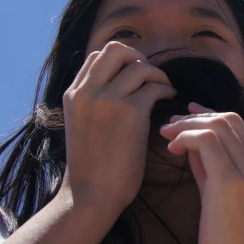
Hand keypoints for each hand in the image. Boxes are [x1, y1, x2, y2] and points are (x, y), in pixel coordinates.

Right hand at [60, 41, 176, 212]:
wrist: (92, 194)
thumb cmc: (93, 165)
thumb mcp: (82, 124)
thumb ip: (93, 100)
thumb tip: (118, 81)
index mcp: (73, 93)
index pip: (98, 55)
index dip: (122, 60)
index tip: (135, 75)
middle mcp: (87, 91)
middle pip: (117, 49)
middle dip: (139, 58)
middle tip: (151, 77)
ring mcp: (107, 99)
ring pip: (140, 66)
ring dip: (158, 75)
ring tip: (164, 88)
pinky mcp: (130, 112)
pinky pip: (155, 87)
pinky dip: (167, 89)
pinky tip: (170, 98)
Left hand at [158, 103, 243, 243]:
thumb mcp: (224, 200)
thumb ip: (213, 170)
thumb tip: (191, 143)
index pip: (240, 126)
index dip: (209, 115)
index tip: (185, 117)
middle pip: (230, 119)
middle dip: (194, 117)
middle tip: (168, 127)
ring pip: (217, 125)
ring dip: (186, 125)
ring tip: (166, 137)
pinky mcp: (231, 183)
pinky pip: (205, 141)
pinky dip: (185, 137)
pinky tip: (172, 150)